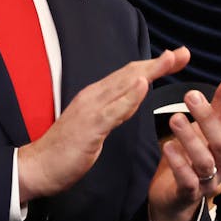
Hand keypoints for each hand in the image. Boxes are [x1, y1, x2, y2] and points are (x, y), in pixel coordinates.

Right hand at [17, 47, 190, 201]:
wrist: (37, 167)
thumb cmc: (67, 148)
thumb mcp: (96, 124)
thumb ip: (115, 109)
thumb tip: (133, 96)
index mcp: (97, 96)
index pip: (130, 75)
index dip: (154, 65)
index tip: (178, 56)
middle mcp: (94, 96)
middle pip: (131, 74)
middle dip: (159, 63)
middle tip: (184, 53)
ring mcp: (91, 110)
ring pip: (124, 85)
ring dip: (149, 71)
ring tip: (170, 59)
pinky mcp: (89, 127)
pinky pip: (113, 110)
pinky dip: (129, 97)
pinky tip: (143, 86)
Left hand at [147, 70, 220, 220]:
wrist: (175, 196)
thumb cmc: (196, 154)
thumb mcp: (210, 127)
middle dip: (208, 119)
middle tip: (191, 95)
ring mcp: (208, 182)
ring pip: (205, 162)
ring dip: (190, 138)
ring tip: (175, 118)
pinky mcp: (188, 194)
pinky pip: (187, 180)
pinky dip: (178, 163)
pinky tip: (167, 147)